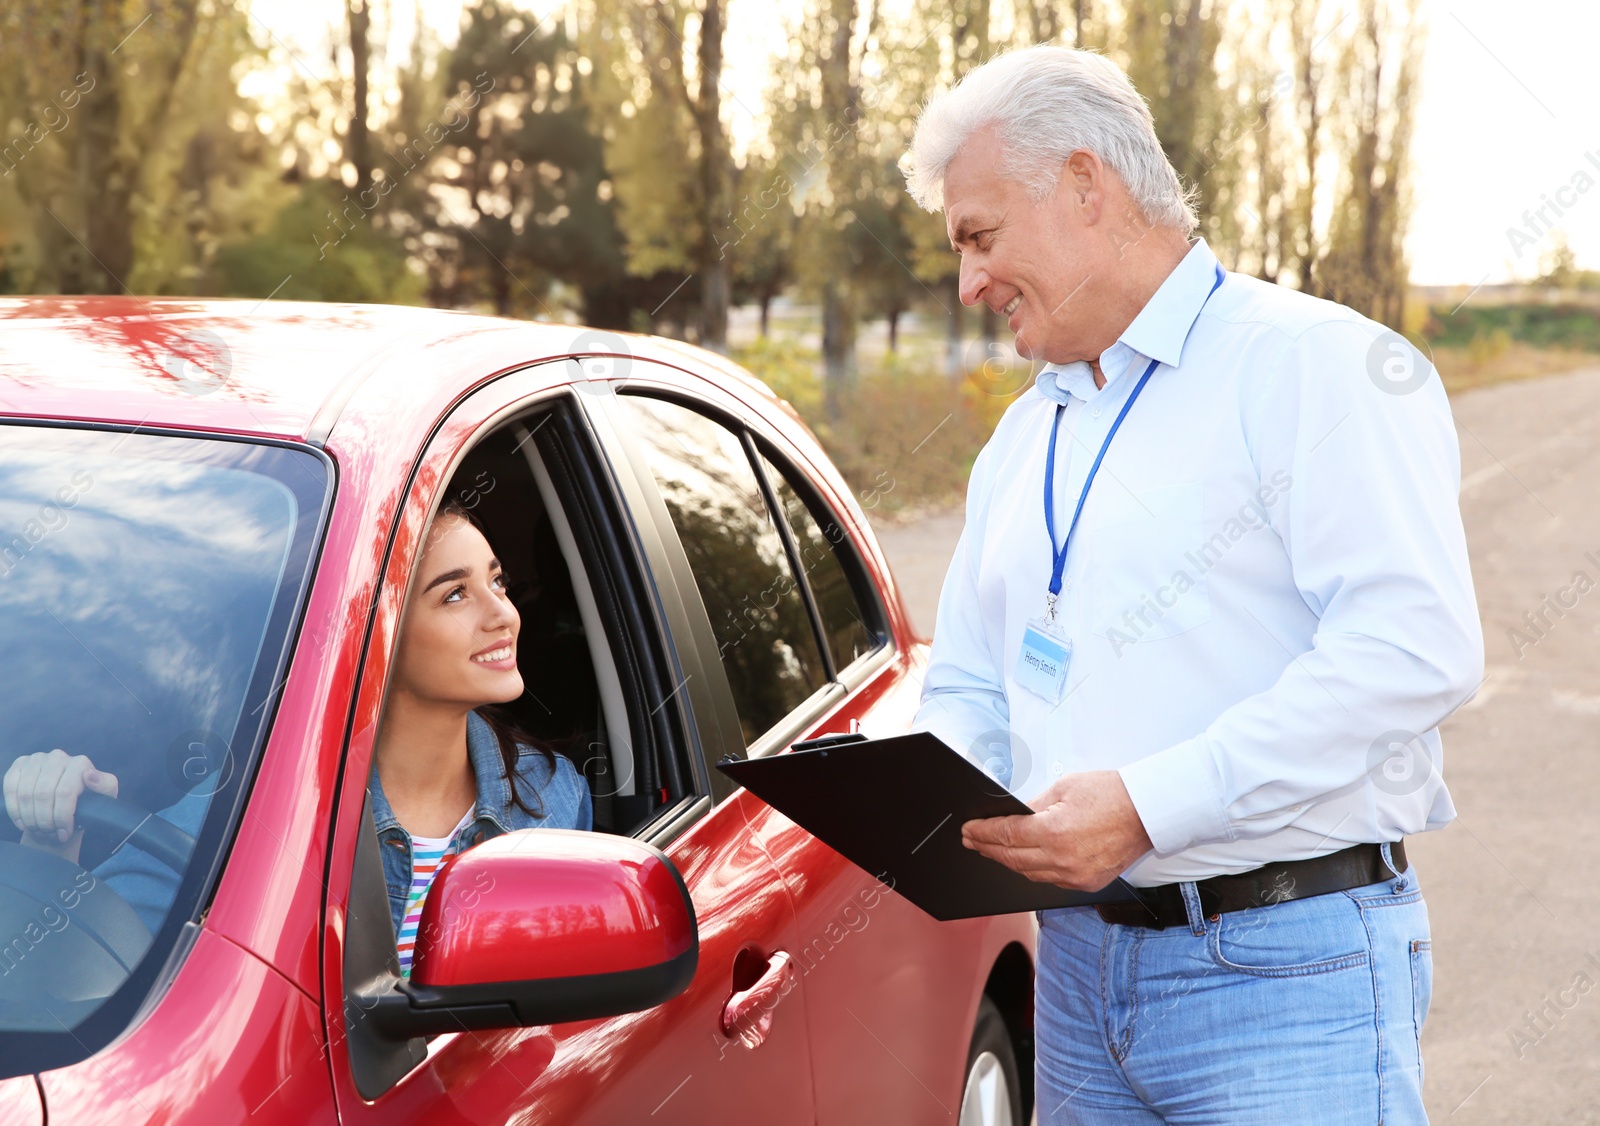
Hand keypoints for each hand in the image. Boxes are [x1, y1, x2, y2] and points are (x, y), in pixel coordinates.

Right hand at [3, 749, 118, 864]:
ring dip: (30, 818)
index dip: (62, 817)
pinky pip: (10, 788)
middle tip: (49, 834)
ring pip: (26, 793)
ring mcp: (37, 759)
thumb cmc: (88, 802)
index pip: (65, 792)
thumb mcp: (105, 797)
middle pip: (43, 794)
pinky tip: (23, 823)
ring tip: (39, 831)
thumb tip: (89, 775)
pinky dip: (15, 809)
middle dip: (45, 821)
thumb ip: (105, 786)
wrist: (67, 804)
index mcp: (80, 763)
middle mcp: (58, 757)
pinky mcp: (20, 764)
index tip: (64, 834)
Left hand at [960, 770, 1152, 890]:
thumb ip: (1033, 806)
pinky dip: (1032, 870)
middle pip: (1012, 858)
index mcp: (1054, 831)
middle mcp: (1062, 859)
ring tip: (990, 850)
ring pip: (1029, 873)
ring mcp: (1075, 875)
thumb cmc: (1111, 794)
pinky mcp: (1086, 883)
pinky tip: (1021, 861)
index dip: (983, 832)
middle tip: (971, 840)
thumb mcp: (1064, 788)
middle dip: (987, 848)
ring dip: (1007, 861)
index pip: (1006, 835)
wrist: (1148, 812)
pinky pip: (1049, 880)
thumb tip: (1012, 816)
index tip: (969, 829)